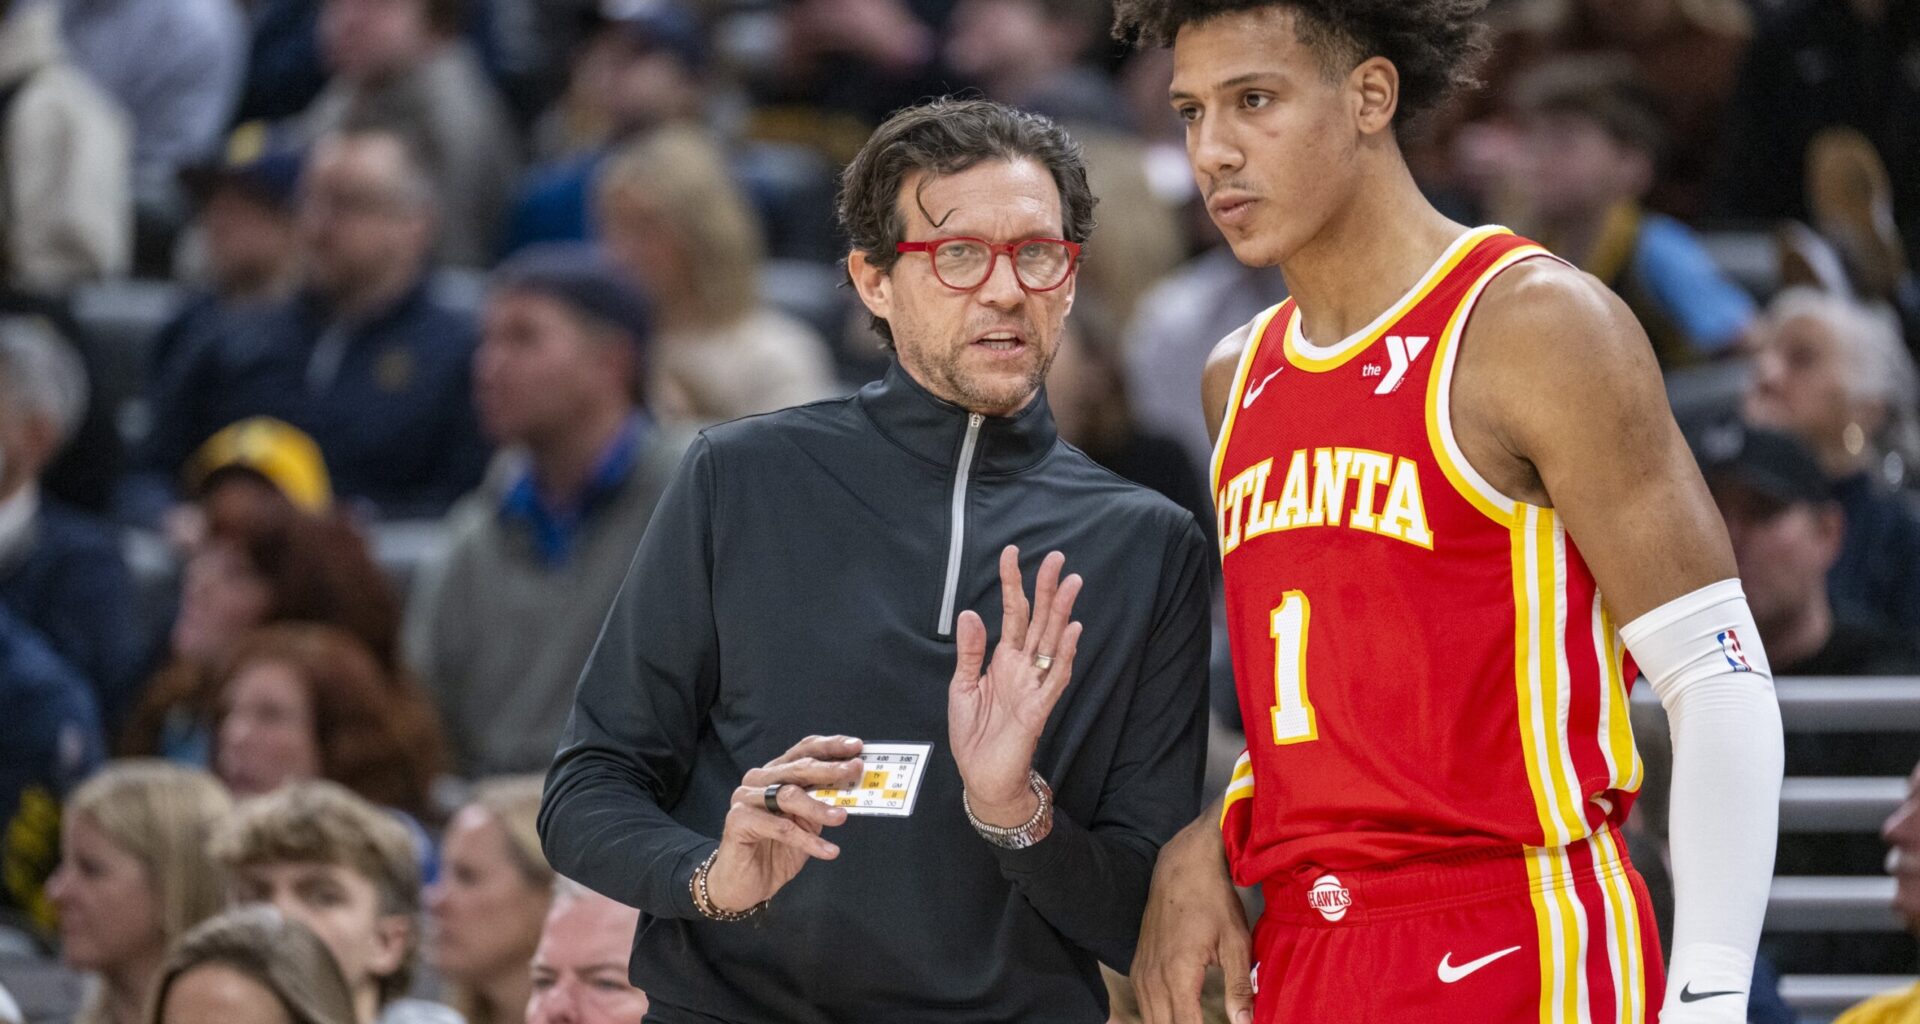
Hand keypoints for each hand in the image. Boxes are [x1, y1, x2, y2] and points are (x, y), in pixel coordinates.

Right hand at [705, 735, 862, 912]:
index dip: (830, 746)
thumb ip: (822, 802)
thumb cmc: (775, 851)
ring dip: (820, 807)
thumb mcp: (807, 823)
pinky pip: (781, 828)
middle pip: (798, 767)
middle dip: (830, 769)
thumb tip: (852, 786)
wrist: (743, 885)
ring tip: (842, 817)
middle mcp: (758, 780)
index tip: (856, 747)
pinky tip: (828, 850)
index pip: (803, 750)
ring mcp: (745, 798)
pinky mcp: (738, 821)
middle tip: (854, 771)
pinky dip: (808, 840)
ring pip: (788, 795)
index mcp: (775, 774)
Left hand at [948, 546, 1082, 826]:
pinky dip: (1065, 654)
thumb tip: (970, 612)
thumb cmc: (974, 733)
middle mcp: (1024, 667)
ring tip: (1071, 582)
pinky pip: (1056, 678)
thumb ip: (970, 651)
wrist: (981, 776)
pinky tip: (1073, 630)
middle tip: (1056, 557)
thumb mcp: (962, 686)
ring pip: (1053, 642)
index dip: (1013, 584)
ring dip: (1062, 613)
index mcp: (1004, 659)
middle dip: (1046, 589)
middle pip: (1039, 620)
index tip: (1012, 553)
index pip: (1013, 613)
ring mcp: (1035, 685)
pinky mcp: (1039, 708)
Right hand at [1133, 814, 1254, 1023]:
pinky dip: (1158, 1017)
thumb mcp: (1235, 942)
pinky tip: (1175, 1018)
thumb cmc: (1212, 901)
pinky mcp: (1138, 966)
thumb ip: (1239, 987)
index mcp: (1178, 974)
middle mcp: (1153, 977)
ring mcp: (1142, 972)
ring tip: (1195, 1022)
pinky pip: (1144, 1005)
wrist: (1182, 868)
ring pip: (1150, 1020)